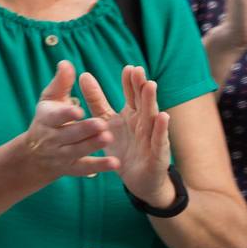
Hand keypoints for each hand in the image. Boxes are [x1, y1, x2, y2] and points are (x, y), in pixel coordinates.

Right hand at [21, 61, 116, 180]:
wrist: (35, 154)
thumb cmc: (48, 119)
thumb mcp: (50, 100)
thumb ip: (60, 83)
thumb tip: (66, 63)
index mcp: (47, 119)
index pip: (55, 116)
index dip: (66, 114)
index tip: (79, 110)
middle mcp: (53, 138)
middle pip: (69, 134)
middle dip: (84, 130)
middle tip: (100, 124)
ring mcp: (62, 154)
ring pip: (78, 151)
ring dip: (92, 145)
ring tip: (108, 138)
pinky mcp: (72, 168)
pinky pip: (86, 168)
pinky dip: (99, 166)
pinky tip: (115, 163)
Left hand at [82, 66, 172, 205]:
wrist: (136, 180)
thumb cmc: (124, 147)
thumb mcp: (106, 122)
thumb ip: (97, 100)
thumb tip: (84, 74)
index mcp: (132, 114)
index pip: (132, 95)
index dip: (130, 82)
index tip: (128, 67)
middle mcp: (144, 123)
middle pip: (143, 101)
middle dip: (141, 86)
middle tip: (138, 70)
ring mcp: (152, 138)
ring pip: (152, 117)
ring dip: (151, 101)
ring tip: (150, 85)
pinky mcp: (158, 154)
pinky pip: (159, 140)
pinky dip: (161, 129)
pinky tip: (163, 116)